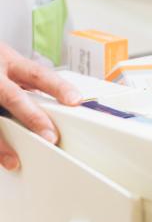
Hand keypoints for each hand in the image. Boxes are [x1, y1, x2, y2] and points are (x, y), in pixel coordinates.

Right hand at [0, 43, 80, 170]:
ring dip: (1, 142)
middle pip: (13, 96)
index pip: (38, 74)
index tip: (75, 100)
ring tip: (13, 159)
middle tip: (50, 136)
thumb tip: (62, 101)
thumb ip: (27, 81)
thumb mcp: (9, 64)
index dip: (58, 86)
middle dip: (32, 117)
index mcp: (9, 61)